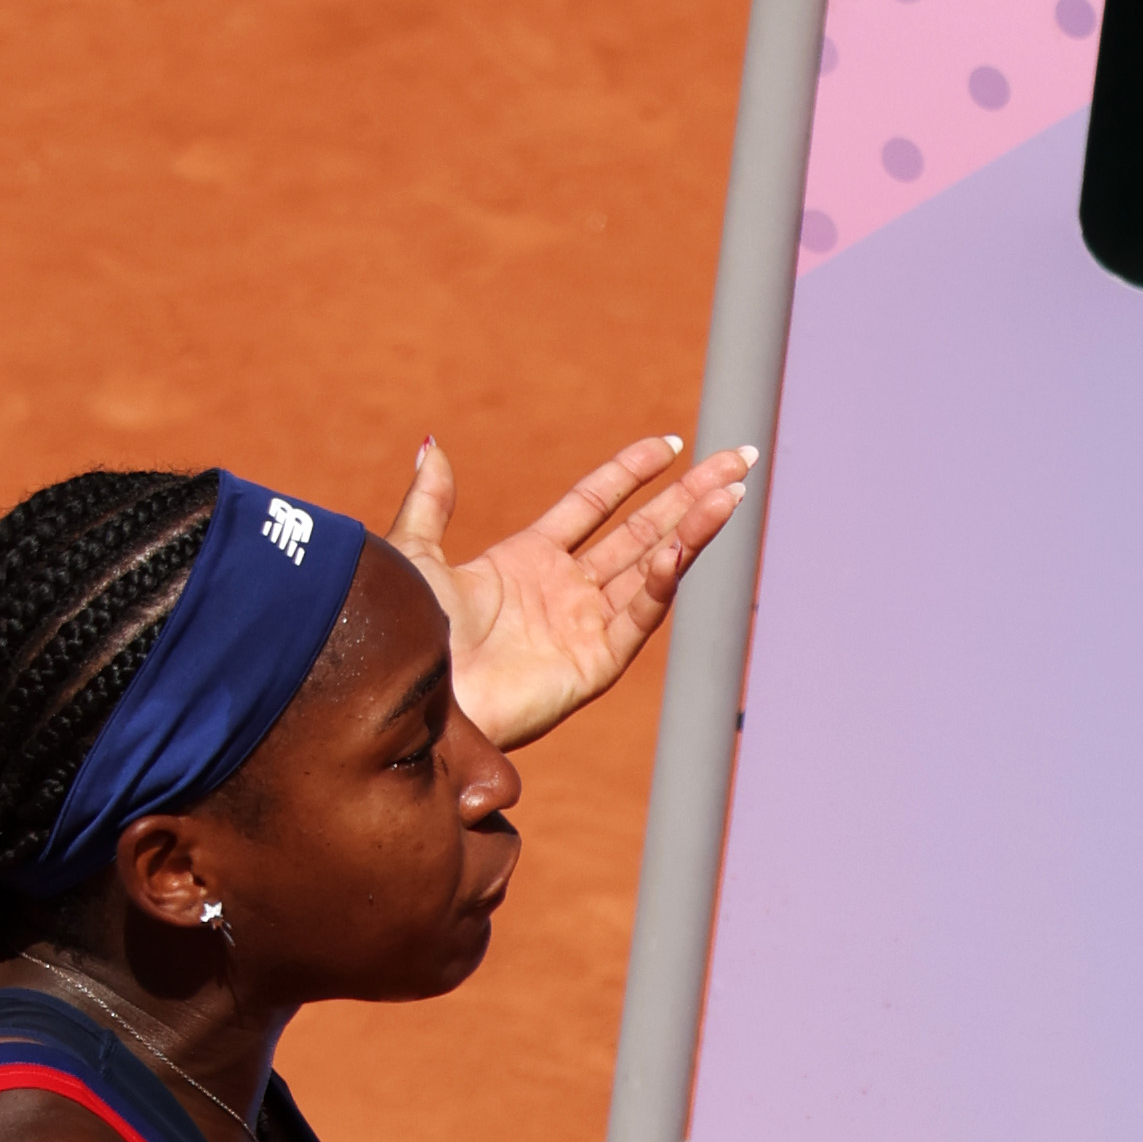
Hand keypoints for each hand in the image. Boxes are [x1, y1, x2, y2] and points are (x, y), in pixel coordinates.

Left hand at [380, 430, 755, 750]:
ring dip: (694, 531)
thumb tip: (434, 448)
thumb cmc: (405, 634)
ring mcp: (584, 628)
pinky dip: (659, 583)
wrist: (413, 696)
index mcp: (528, 561)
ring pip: (652, 567)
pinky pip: (636, 617)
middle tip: (737, 460)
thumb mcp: (414, 552)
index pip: (596, 504)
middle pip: (642, 530)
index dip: (631, 472)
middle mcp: (566, 591)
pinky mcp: (593, 667)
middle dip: (689, 494)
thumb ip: (431, 501)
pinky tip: (680, 548)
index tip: (671, 445)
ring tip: (732, 493)